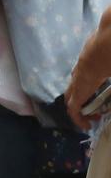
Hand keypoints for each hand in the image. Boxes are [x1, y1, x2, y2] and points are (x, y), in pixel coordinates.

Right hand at [69, 8, 110, 129]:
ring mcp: (83, 58)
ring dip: (83, 94)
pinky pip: (82, 71)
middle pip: (70, 93)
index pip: (74, 104)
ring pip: (75, 80)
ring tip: (99, 101)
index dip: (77, 119)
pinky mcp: (89, 50)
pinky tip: (102, 82)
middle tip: (95, 116)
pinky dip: (87, 83)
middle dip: (79, 109)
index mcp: (87, 78)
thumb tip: (108, 104)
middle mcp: (80, 70)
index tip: (89, 126)